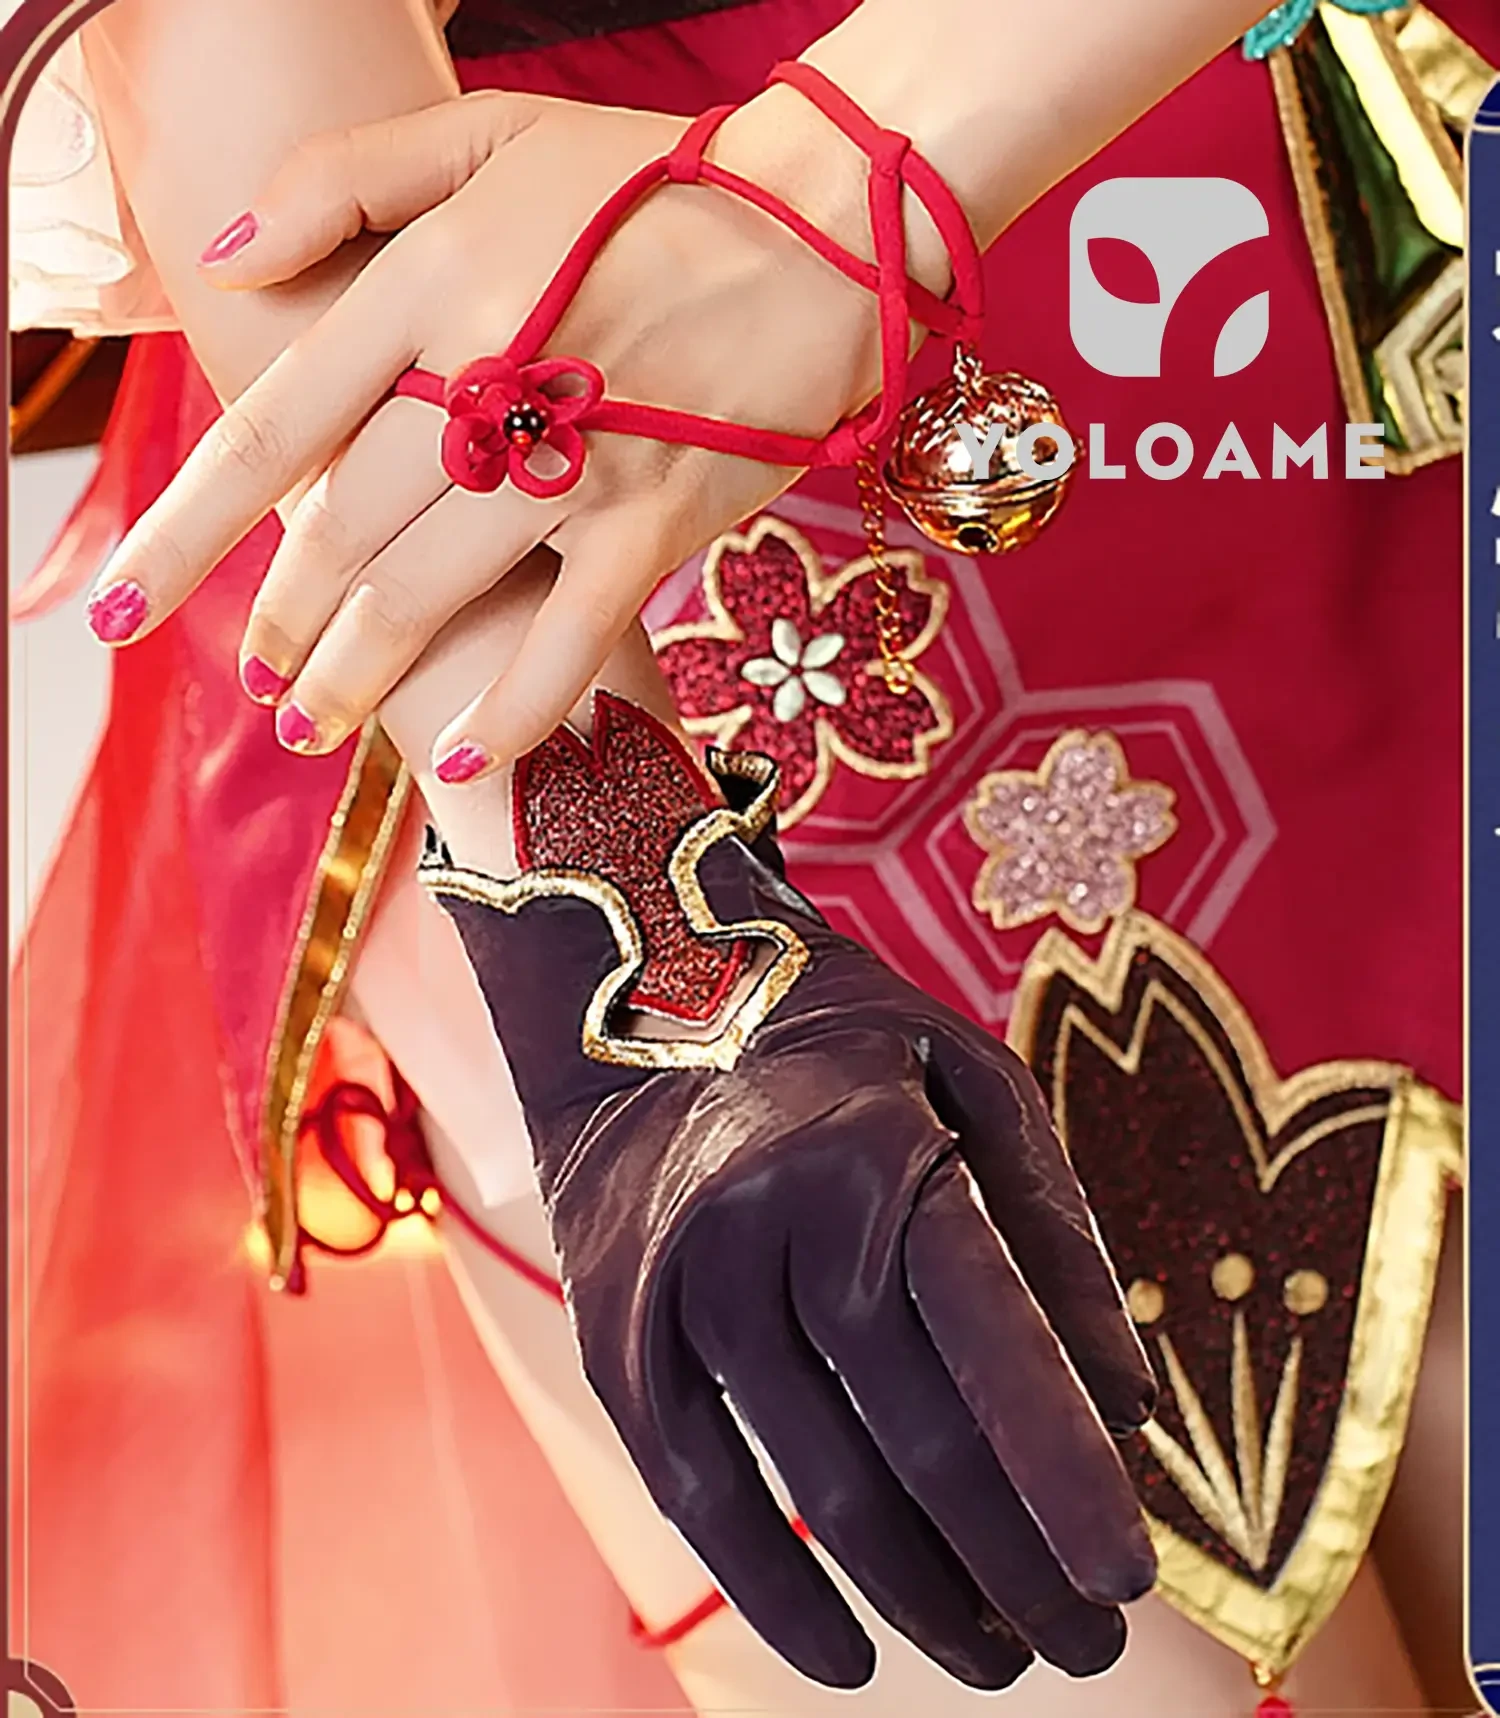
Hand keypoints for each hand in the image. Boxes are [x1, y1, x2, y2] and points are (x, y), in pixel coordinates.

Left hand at [85, 85, 914, 774]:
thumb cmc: (662, 178)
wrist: (834, 223)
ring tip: (314, 729)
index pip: (276, 430)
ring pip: (428, 598)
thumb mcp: (495, 133)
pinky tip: (460, 765)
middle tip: (260, 682)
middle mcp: (491, 381)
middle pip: (343, 535)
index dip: (187, 531)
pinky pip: (567, 643)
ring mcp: (581, 464)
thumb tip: (227, 258)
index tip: (122, 605)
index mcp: (434, 283)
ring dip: (357, 680)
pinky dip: (509, 713)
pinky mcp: (661, 525)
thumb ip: (345, 180)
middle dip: (284, 625)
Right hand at [421, 693, 1156, 1690]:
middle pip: (914, 1439)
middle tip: (1090, 1642)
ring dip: (922, 1597)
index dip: (1063, 1471)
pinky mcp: (620, 1342)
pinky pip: (700, 1497)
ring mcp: (684, 1289)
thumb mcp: (970, 1077)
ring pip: (818, 1485)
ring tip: (1004, 1657)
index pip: (989, 1341)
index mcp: (878, 1151)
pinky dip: (778, 1592)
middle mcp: (773, 1225)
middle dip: (1015, 1562)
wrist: (635, 995)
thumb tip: (1130, 1409)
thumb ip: (1053, 1232)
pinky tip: (849, 1660)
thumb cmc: (840, 1045)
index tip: (1132, 1578)